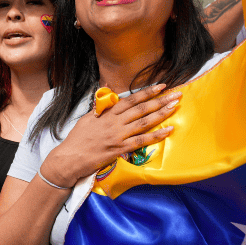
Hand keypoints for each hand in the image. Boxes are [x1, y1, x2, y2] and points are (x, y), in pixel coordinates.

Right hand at [41, 84, 180, 187]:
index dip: (147, 92)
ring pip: (144, 122)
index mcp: (107, 113)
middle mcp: (114, 122)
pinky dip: (156, 135)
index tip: (161, 86)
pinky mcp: (120, 149)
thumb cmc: (77, 139)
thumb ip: (101, 107)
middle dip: (160, 100)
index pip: (131, 99)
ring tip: (174, 107)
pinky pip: (141, 141)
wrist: (69, 158)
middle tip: (176, 94)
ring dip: (161, 114)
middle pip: (141, 109)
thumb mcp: (88, 118)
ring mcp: (118, 136)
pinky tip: (168, 130)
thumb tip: (110, 94)